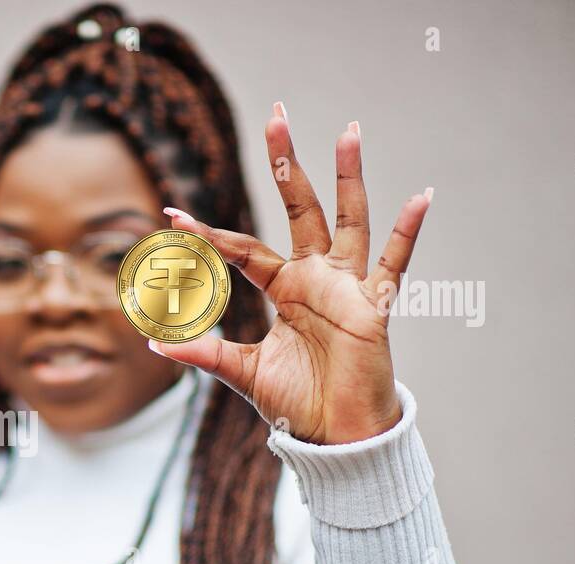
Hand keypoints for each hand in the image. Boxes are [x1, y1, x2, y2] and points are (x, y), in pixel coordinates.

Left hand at [152, 102, 431, 444]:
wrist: (335, 436)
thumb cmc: (297, 402)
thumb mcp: (241, 372)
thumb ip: (203, 352)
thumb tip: (154, 341)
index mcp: (283, 288)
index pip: (242, 248)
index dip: (208, 234)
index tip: (172, 216)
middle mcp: (315, 277)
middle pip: (300, 207)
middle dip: (287, 164)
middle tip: (277, 116)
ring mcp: (346, 286)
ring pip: (349, 219)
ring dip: (348, 176)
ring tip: (350, 130)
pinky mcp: (372, 306)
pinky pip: (394, 263)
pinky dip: (407, 232)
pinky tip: (420, 197)